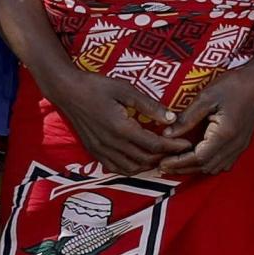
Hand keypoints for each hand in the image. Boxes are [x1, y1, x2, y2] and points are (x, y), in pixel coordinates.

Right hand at [53, 72, 188, 175]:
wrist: (66, 91)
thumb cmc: (96, 86)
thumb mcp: (125, 89)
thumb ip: (149, 105)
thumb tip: (171, 118)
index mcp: (121, 128)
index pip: (153, 145)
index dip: (172, 146)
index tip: (187, 143)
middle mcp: (111, 143)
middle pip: (145, 159)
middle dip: (165, 156)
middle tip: (177, 149)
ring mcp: (101, 150)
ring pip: (132, 167)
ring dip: (149, 164)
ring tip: (161, 155)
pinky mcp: (94, 151)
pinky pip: (116, 168)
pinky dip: (131, 168)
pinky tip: (139, 160)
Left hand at [166, 67, 253, 176]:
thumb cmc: (234, 85)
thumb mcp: (206, 97)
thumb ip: (186, 118)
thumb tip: (167, 134)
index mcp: (224, 134)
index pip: (198, 158)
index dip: (178, 162)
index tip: (162, 162)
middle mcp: (233, 145)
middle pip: (205, 166)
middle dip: (183, 168)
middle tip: (162, 166)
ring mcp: (239, 146)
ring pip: (214, 167)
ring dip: (194, 168)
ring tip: (175, 163)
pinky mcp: (241, 144)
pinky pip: (223, 163)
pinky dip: (206, 164)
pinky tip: (195, 158)